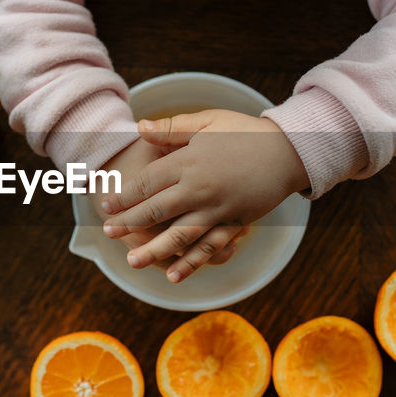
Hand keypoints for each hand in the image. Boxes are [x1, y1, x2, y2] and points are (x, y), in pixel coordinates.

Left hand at [100, 110, 308, 282]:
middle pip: (156, 210)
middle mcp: (199, 188)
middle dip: (129, 223)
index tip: (106, 205)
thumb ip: (172, 129)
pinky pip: (209, 246)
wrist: (290, 149)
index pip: (147, 182)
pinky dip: (191, 262)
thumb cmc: (246, 131)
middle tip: (107, 232)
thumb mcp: (208, 121)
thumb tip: (139, 127)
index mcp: (189, 161)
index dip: (124, 195)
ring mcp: (218, 209)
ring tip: (133, 262)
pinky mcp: (235, 222)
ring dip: (154, 250)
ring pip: (179, 235)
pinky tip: (173, 275)